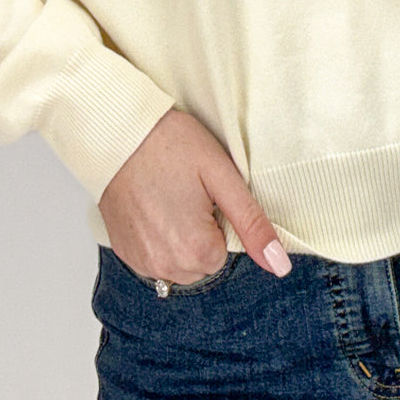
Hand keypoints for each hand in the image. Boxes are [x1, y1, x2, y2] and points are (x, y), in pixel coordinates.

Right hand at [98, 108, 291, 283]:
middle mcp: (166, 266)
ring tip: (168, 198)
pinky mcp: (124, 253)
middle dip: (201, 232)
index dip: (219, 219)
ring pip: (180, 262)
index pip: (227, 251)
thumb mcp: (222, 176)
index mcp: (195, 250)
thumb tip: (280, 265)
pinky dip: (158, 238)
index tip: (204, 193)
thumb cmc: (171, 145)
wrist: (120, 132)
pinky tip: (152, 207)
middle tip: (186, 192)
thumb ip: (252, 224)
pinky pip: (155, 258)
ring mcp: (142, 262)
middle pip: (203, 261)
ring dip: (180, 238)